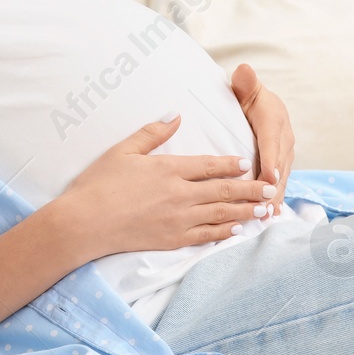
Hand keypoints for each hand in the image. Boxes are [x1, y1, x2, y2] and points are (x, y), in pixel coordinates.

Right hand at [53, 114, 277, 261]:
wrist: (84, 223)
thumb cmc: (98, 184)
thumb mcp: (123, 150)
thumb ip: (153, 133)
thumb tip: (176, 115)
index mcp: (168, 169)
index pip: (208, 165)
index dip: (230, 164)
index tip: (247, 163)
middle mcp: (179, 194)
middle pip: (222, 190)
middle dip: (249, 189)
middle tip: (270, 188)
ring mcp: (177, 219)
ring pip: (219, 214)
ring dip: (244, 211)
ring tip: (264, 209)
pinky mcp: (171, 239)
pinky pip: (204, 236)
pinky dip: (223, 232)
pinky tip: (236, 230)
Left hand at [231, 63, 293, 216]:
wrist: (260, 102)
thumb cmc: (247, 96)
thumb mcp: (245, 88)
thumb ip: (245, 82)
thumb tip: (244, 70)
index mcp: (274, 119)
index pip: (272, 142)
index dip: (271, 161)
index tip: (268, 178)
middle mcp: (284, 137)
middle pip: (279, 164)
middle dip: (273, 187)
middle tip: (264, 206)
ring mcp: (286, 151)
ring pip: (282, 177)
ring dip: (276, 196)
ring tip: (267, 215)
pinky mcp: (283, 162)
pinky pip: (281, 181)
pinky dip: (277, 197)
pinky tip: (273, 214)